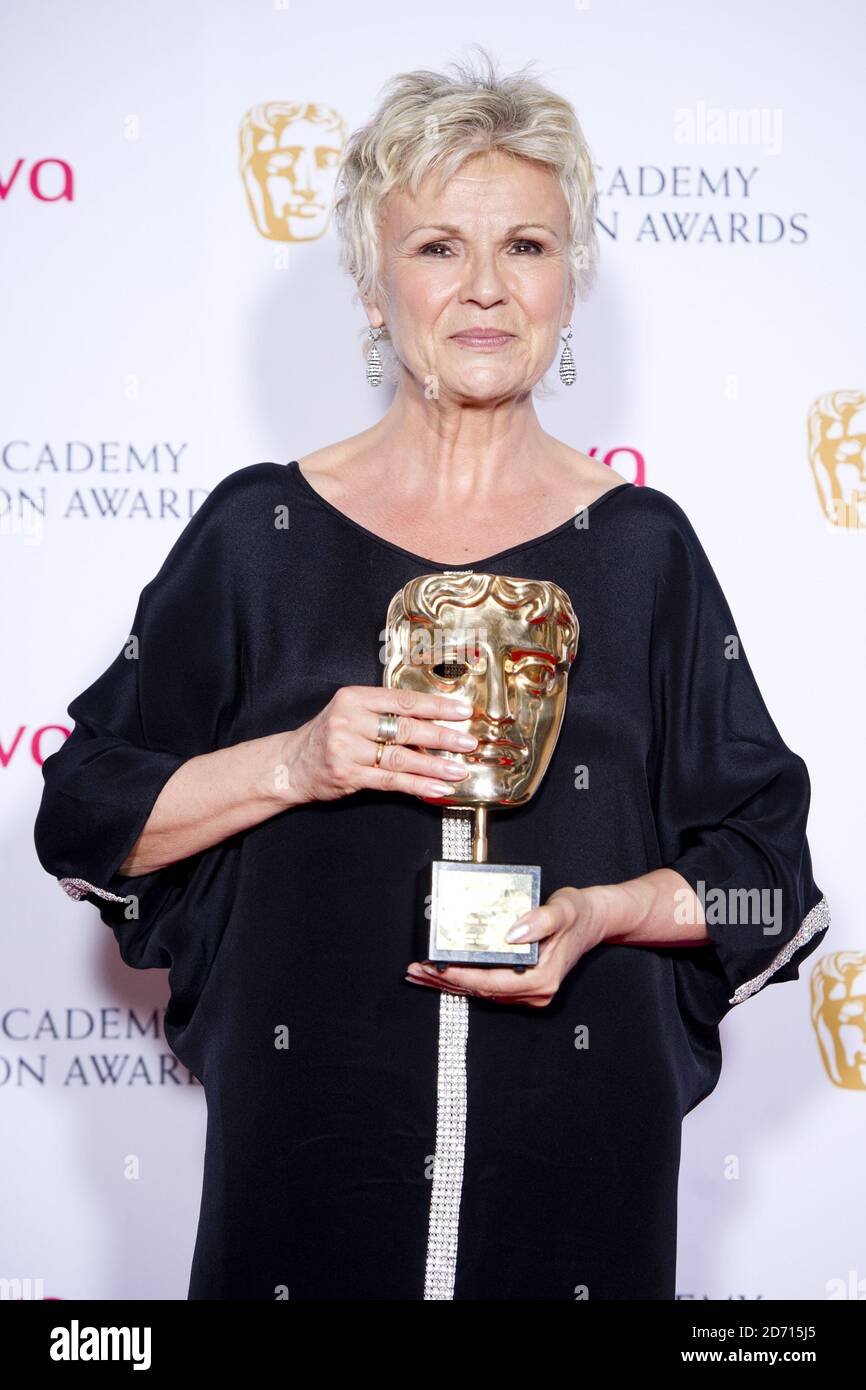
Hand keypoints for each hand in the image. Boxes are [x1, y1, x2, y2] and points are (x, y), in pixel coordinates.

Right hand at [280, 685, 479, 805]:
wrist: (290, 764)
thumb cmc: (328, 736)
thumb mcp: (352, 713)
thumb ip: (385, 714)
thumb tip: (434, 722)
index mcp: (355, 698)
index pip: (404, 700)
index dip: (436, 706)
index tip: (462, 710)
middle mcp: (350, 720)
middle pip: (405, 728)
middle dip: (442, 736)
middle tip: (468, 742)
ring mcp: (347, 749)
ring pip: (401, 758)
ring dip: (434, 766)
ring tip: (458, 769)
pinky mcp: (347, 775)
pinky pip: (390, 781)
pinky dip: (417, 785)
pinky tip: (437, 788)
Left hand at [405, 886, 606, 1007]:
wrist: (595, 920)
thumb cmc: (579, 914)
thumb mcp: (562, 909)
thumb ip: (540, 920)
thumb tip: (512, 933)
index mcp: (541, 979)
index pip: (489, 982)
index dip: (458, 976)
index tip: (434, 968)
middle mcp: (535, 992)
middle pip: (481, 990)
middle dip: (445, 982)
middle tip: (416, 971)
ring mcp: (530, 992)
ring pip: (482, 991)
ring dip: (451, 984)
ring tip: (422, 973)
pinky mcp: (524, 986)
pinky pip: (489, 986)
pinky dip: (465, 981)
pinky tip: (446, 974)